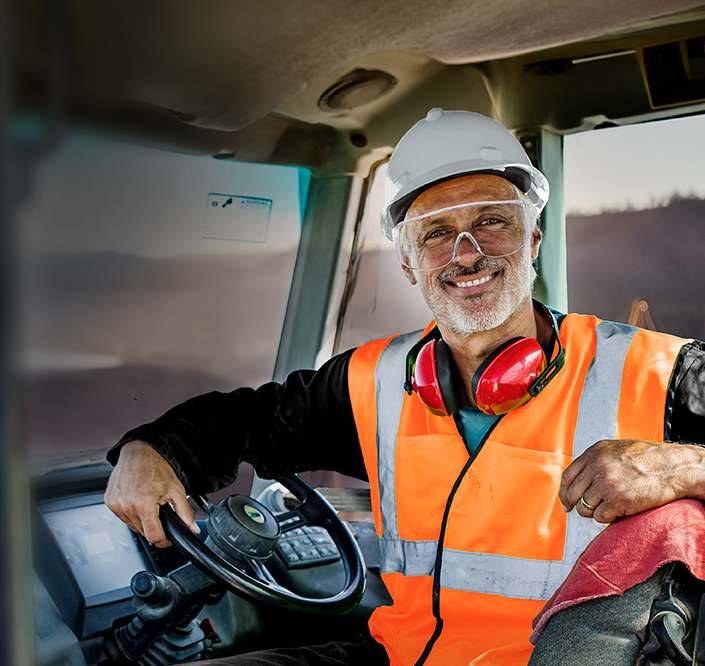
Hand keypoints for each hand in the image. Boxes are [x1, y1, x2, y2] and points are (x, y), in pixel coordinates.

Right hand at [104, 440, 199, 547]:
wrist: (140, 451)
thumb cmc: (157, 467)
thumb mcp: (176, 490)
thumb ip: (185, 512)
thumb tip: (193, 529)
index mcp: (143, 504)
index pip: (153, 536)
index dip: (164, 541)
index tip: (168, 539)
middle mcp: (126, 505)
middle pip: (143, 532)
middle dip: (154, 526)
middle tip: (160, 511)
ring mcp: (116, 504)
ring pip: (133, 526)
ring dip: (142, 520)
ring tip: (149, 503)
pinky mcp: (109, 501)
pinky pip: (123, 517)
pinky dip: (132, 513)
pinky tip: (137, 500)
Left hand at [559, 439, 704, 523]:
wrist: (673, 467)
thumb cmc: (647, 458)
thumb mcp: (615, 449)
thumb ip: (594, 460)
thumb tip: (578, 478)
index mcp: (594, 453)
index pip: (567, 477)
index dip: (564, 492)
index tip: (566, 502)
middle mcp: (597, 467)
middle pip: (573, 494)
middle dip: (579, 504)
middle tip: (590, 508)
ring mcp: (607, 484)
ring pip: (585, 508)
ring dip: (595, 511)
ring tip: (611, 506)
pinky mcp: (619, 501)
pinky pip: (601, 517)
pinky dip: (608, 517)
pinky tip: (620, 509)